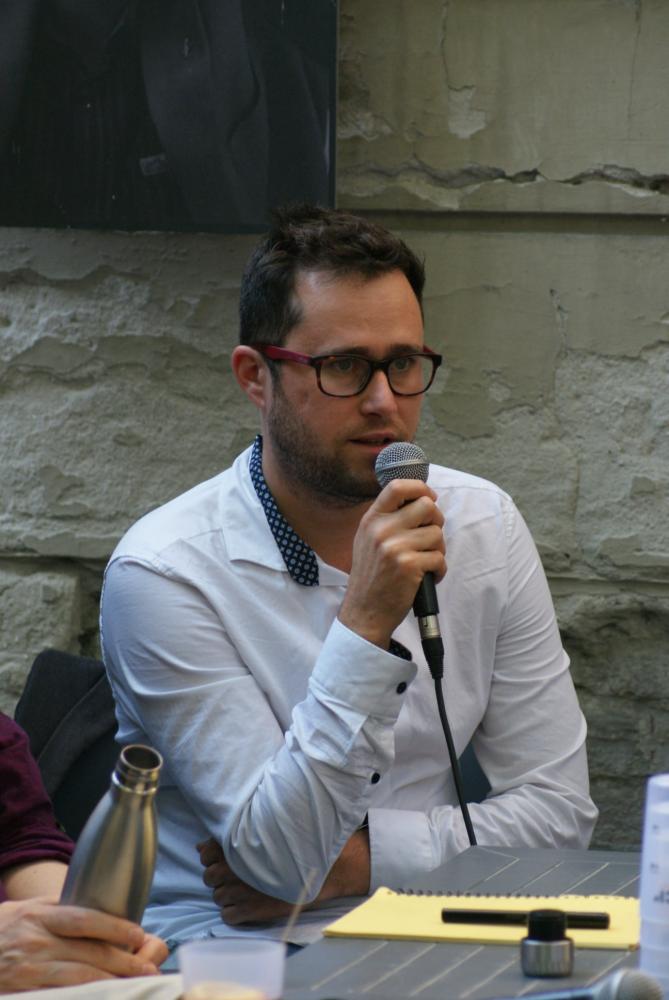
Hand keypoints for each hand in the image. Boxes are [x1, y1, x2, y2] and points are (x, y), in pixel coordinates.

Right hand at [0, 897, 167, 991]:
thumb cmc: (3, 928)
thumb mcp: (28, 909)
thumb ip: (59, 909)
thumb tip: (98, 909)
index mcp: (40, 916)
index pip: (84, 920)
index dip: (114, 927)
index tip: (138, 934)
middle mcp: (36, 943)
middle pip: (88, 952)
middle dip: (122, 960)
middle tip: (147, 965)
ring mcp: (30, 971)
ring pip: (79, 979)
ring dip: (110, 982)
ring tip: (133, 983)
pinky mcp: (26, 993)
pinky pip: (60, 996)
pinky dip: (84, 997)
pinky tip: (102, 997)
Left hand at [198, 841, 293, 925]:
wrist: (308, 875)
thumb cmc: (281, 854)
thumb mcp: (253, 839)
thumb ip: (224, 841)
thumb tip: (199, 847)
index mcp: (237, 847)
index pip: (206, 854)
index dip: (212, 859)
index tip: (225, 861)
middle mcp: (234, 868)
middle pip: (209, 877)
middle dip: (218, 879)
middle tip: (235, 878)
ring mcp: (240, 891)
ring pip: (217, 897)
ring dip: (227, 896)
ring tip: (245, 891)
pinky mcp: (249, 910)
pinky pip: (227, 916)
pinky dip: (234, 913)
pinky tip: (247, 905)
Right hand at [339, 478, 445, 647]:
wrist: (364, 611)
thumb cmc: (372, 577)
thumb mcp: (368, 540)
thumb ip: (387, 520)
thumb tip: (421, 499)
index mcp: (371, 520)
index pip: (398, 486)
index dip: (420, 488)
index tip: (429, 497)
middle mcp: (381, 530)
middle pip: (427, 506)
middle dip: (436, 521)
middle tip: (430, 538)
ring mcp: (395, 547)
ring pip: (437, 534)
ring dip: (438, 549)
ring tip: (425, 562)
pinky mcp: (409, 565)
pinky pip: (440, 558)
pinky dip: (439, 570)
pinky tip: (427, 577)